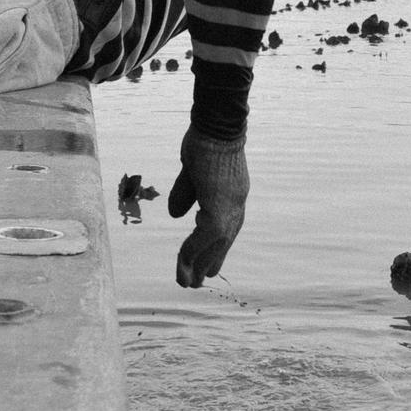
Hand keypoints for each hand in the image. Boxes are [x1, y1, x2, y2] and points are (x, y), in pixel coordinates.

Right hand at [168, 128, 248, 287]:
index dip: (209, 249)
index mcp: (230, 198)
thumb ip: (185, 194)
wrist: (217, 125)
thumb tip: (175, 214)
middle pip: (221, 243)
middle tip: (192, 284)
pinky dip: (194, 250)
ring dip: (197, 265)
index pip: (221, 231)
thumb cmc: (206, 141)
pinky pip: (204, 237)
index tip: (200, 265)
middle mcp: (236, 206)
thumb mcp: (192, 173)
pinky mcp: (219, 207)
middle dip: (205, 264)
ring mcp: (230, 207)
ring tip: (186, 283)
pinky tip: (183, 262)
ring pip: (213, 245)